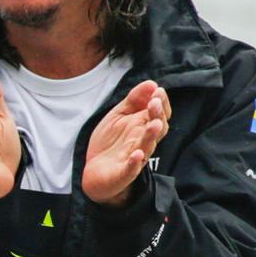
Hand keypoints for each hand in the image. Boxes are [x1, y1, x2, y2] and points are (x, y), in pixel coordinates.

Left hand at [82, 81, 170, 207]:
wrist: (94, 171)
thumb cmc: (111, 142)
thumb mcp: (118, 115)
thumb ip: (133, 100)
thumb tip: (152, 83)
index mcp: (143, 127)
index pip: (160, 114)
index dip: (162, 103)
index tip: (158, 91)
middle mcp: (143, 141)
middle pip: (158, 129)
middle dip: (157, 115)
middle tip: (155, 103)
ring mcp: (135, 158)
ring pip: (148, 147)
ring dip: (151, 136)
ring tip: (153, 124)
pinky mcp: (124, 173)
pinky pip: (132, 168)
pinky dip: (135, 163)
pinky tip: (136, 155)